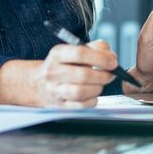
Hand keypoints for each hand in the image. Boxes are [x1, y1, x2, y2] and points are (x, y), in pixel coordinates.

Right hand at [0, 40, 118, 107]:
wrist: (39, 84)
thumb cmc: (65, 65)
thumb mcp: (76, 50)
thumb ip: (97, 48)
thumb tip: (111, 57)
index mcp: (57, 54)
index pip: (80, 53)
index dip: (100, 58)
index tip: (113, 63)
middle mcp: (53, 71)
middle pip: (83, 75)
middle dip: (103, 76)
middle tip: (110, 75)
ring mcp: (54, 90)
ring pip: (81, 92)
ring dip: (97, 88)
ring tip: (100, 84)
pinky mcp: (59, 105)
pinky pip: (81, 105)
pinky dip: (92, 100)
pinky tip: (93, 94)